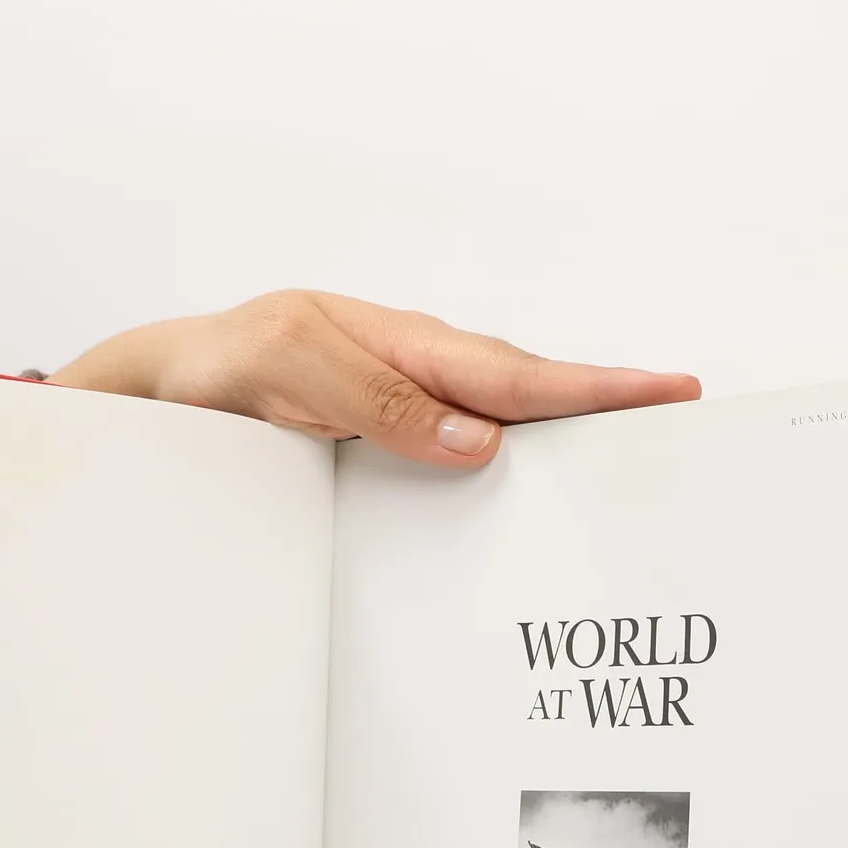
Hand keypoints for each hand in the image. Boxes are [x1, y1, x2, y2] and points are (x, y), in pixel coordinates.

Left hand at [49, 289, 699, 465]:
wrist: (165, 388)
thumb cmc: (219, 363)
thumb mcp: (286, 367)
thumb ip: (376, 400)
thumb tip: (476, 440)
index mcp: (403, 344)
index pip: (514, 373)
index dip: (594, 387)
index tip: (667, 391)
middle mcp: (415, 376)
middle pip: (525, 398)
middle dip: (606, 408)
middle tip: (683, 423)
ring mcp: (402, 413)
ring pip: (499, 430)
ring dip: (563, 448)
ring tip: (629, 467)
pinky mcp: (382, 448)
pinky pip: (456, 460)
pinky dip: (505, 475)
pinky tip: (527, 503)